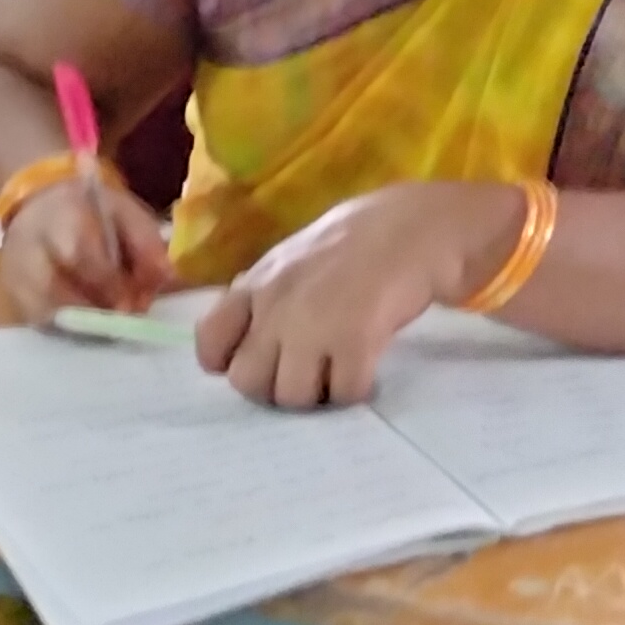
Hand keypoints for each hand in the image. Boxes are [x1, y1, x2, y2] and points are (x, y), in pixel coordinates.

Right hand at [0, 161, 172, 323]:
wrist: (39, 204)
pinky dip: (66, 328)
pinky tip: (88, 324)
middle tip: (124, 321)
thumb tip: (167, 278)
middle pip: (53, 287)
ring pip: (42, 311)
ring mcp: (13, 273)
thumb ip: (146, 243)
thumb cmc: (89, 210)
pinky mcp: (10, 294)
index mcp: (60, 213)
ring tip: (109, 325)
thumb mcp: (123, 211)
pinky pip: (37, 321)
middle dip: (95, 310)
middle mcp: (28, 244)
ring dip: (82, 324)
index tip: (133, 305)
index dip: (107, 283)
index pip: (78, 252)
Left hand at [193, 182, 494, 409]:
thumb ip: (266, 300)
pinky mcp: (354, 340)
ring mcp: (313, 324)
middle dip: (275, 388)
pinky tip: (366, 370)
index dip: (228, 362)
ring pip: (292, 397)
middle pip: (247, 381)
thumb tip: (246, 347)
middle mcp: (275, 305)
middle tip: (307, 375)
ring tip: (338, 372)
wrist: (414, 227)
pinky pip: (341, 394)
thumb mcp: (293, 261)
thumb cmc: (356, 243)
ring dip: (317, 395)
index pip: (209, 341)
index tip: (260, 362)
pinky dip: (355, 391)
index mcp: (256, 283)